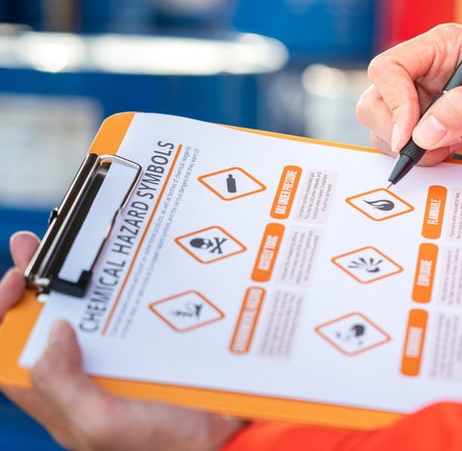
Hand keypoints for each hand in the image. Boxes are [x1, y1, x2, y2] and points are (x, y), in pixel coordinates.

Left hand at [0, 231, 244, 450]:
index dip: (2, 313)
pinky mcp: (148, 349)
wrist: (224, 441)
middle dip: (32, 284)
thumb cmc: (164, 445)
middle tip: (32, 246)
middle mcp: (82, 376)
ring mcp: (116, 361)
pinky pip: (128, 315)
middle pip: (42, 326)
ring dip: (72, 280)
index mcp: (60, 397)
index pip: (8, 354)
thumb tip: (53, 331)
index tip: (17, 279)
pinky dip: (121, 290)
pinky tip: (124, 267)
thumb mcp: (102, 424)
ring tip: (64, 244)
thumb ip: (63, 385)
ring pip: (84, 314)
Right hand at [356, 23, 461, 166]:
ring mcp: (423, 99)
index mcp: (442, 47)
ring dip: (410, 146)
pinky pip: (399, 144)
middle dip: (396, 129)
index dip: (394, 103)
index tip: (410, 135)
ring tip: (452, 143)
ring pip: (382, 125)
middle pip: (377, 99)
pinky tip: (451, 149)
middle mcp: (425, 71)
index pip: (390, 68)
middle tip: (429, 145)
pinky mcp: (426, 125)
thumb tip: (423, 133)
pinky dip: (418, 156)